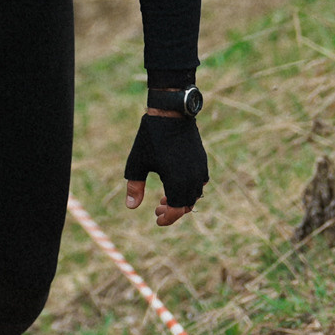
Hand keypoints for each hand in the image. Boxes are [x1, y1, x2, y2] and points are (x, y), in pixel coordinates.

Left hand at [123, 109, 206, 226]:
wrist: (171, 113)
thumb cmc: (151, 138)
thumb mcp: (138, 163)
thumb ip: (134, 187)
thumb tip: (131, 207)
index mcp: (177, 182)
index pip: (175, 211)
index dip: (167, 219)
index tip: (157, 220)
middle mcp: (192, 178)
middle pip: (186, 205)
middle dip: (172, 211)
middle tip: (157, 210)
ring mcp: (199, 169)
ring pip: (194, 195)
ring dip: (181, 200)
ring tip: (164, 198)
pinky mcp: (202, 160)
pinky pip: (200, 183)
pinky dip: (190, 189)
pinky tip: (176, 184)